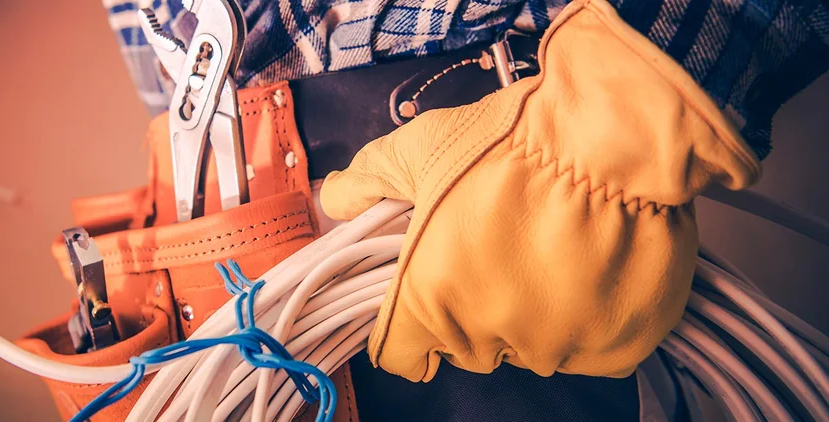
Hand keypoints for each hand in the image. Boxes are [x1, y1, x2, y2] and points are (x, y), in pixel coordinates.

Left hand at [320, 0, 759, 381]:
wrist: (611, 135)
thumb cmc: (509, 141)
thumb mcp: (420, 149)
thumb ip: (369, 180)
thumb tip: (335, 198)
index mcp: (428, 301)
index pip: (400, 352)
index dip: (409, 323)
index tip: (427, 295)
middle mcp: (488, 337)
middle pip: (469, 346)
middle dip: (475, 305)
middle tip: (499, 246)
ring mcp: (555, 348)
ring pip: (532, 347)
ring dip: (536, 312)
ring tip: (552, 247)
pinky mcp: (614, 348)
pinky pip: (590, 348)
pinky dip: (590, 320)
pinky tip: (591, 268)